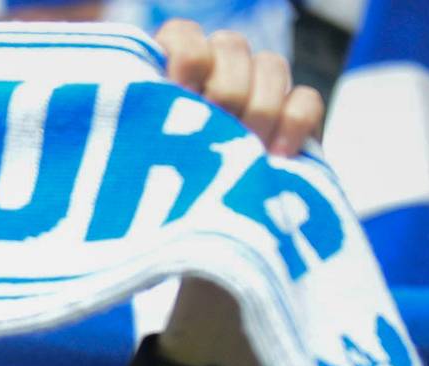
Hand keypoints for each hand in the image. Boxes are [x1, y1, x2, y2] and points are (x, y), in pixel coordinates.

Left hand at [151, 22, 320, 365]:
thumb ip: (136, 145)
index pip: (182, 33)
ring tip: (247, 153)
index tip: (177, 83)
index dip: (184, 49)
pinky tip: (278, 158)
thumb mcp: (133, 186)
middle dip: (226, 87)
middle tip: (216, 131)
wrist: (200, 268)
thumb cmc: (153, 224)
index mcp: (170, 86)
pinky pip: (308, 98)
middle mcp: (215, 86)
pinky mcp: (298, 131)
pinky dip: (297, 121)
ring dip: (260, 106)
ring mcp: (259, 105)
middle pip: (233, 45)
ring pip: (271, 66)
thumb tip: (120, 126)